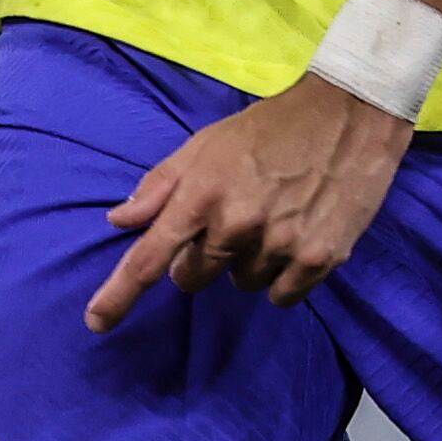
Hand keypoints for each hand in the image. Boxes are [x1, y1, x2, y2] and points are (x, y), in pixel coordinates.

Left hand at [89, 72, 411, 328]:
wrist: (345, 117)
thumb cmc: (265, 130)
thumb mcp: (203, 144)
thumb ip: (159, 185)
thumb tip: (120, 220)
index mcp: (200, 194)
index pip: (149, 257)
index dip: (119, 295)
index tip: (96, 323)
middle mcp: (236, 224)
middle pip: (194, 277)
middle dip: (198, 259)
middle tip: (225, 223)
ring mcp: (280, 244)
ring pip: (241, 284)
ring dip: (245, 263)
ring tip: (267, 221)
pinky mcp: (320, 258)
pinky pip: (282, 296)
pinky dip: (281, 278)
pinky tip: (292, 240)